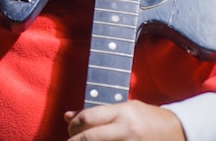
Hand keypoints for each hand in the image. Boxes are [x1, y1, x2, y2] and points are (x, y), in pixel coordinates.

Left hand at [64, 100, 185, 140]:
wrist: (180, 130)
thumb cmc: (148, 118)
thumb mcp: (124, 108)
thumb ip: (97, 113)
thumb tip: (67, 116)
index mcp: (122, 112)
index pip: (88, 118)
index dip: (74, 125)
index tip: (70, 129)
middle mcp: (127, 128)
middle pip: (90, 137)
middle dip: (75, 140)